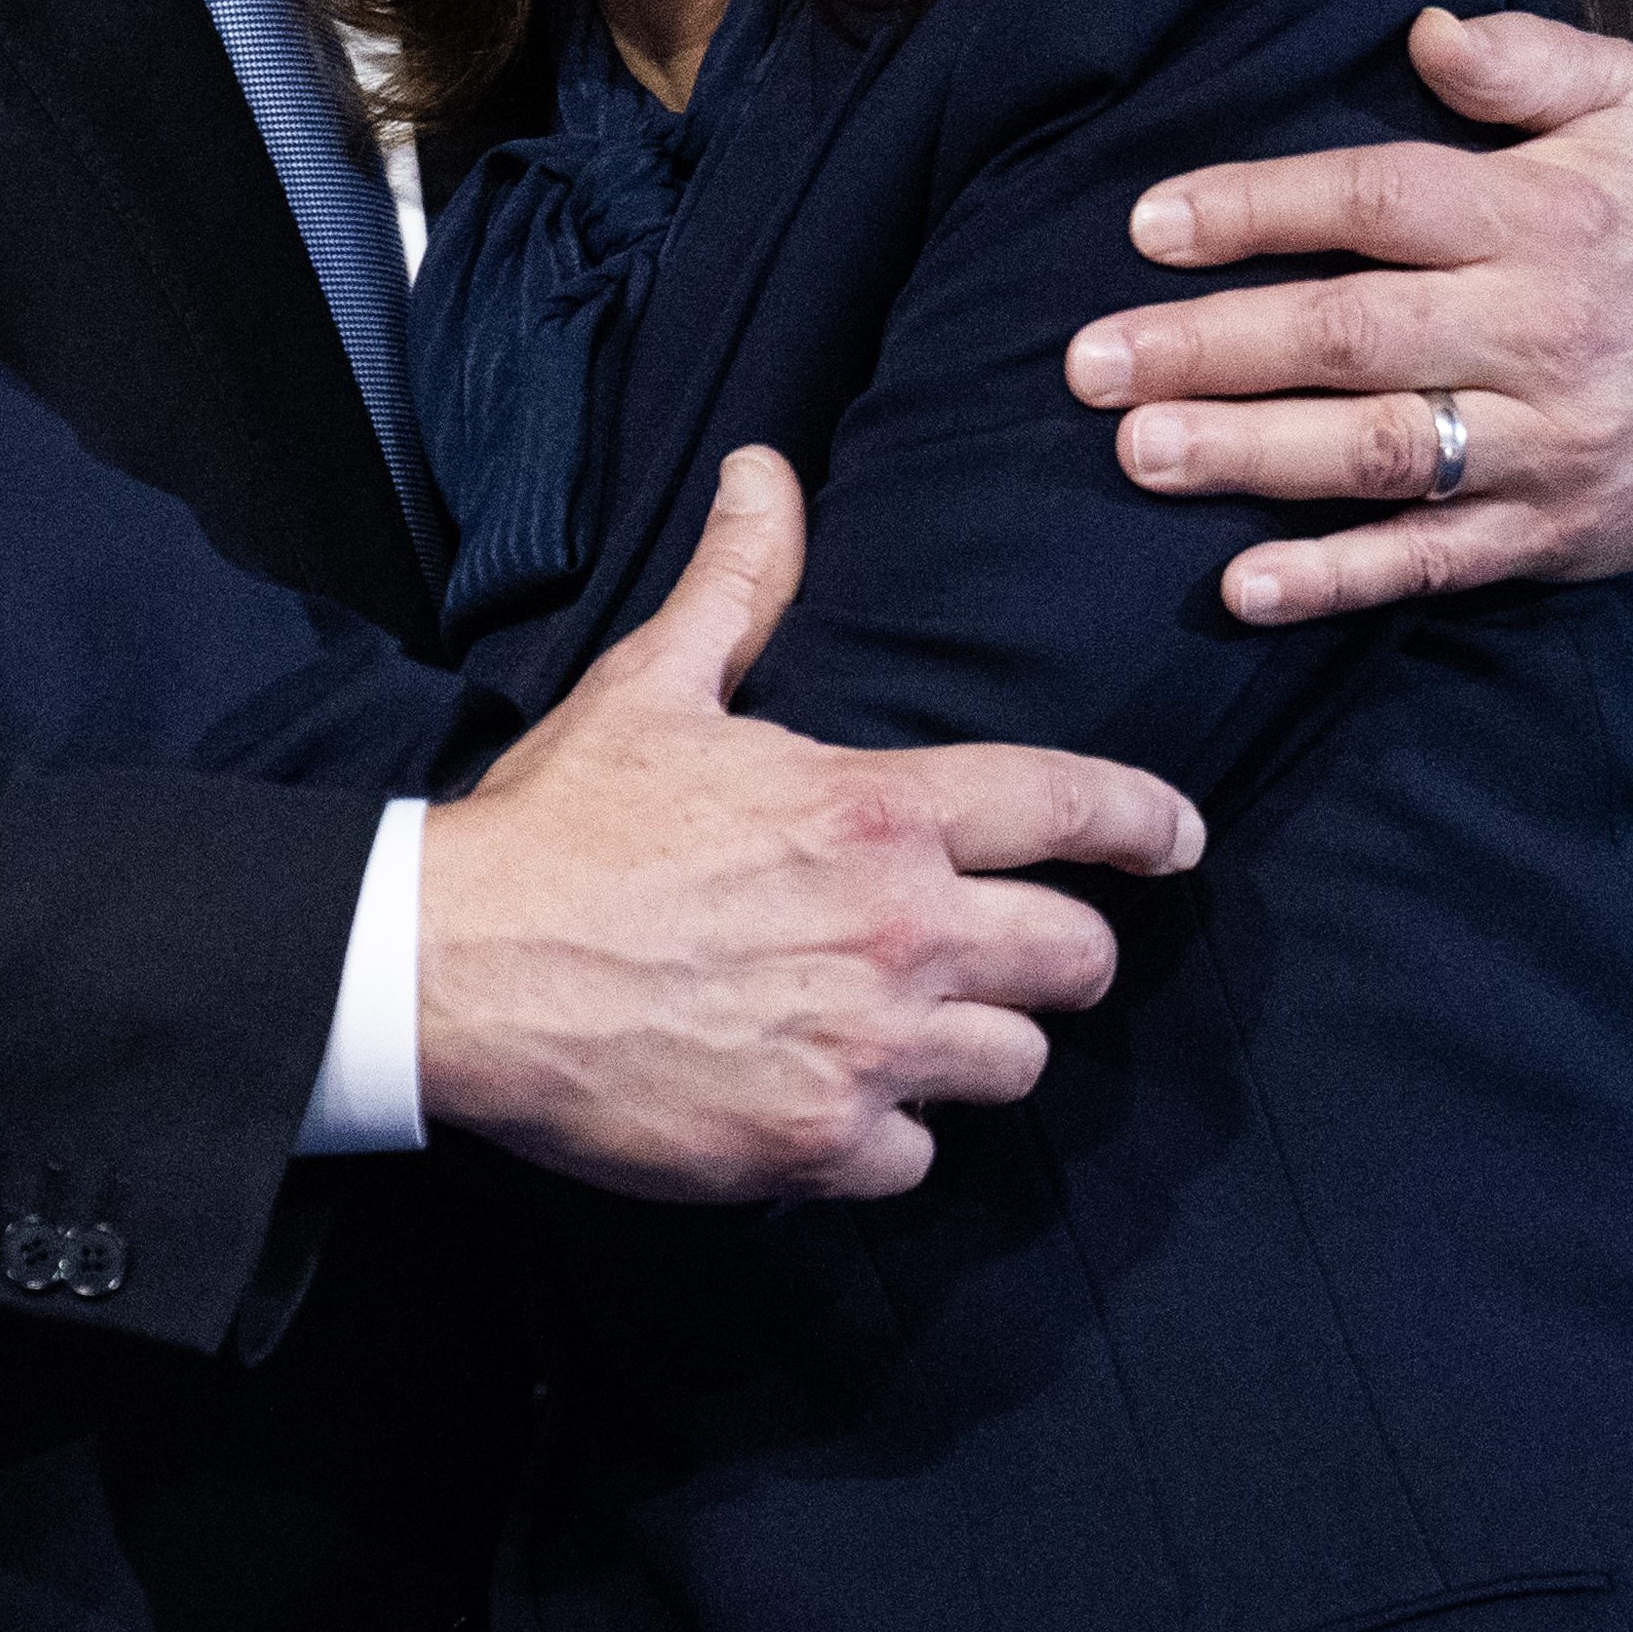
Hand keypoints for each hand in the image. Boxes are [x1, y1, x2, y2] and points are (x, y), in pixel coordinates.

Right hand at [417, 449, 1200, 1202]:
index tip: (1178, 840)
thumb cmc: (558, 823)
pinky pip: (921, 1160)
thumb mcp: (656, 682)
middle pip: (1079, 960)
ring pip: (1018, 1066)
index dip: (1147, 823)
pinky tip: (833, 1097)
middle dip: (1064, 952)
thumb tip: (766, 471)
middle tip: (1025, 951)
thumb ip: (741, 583)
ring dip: (978, 1045)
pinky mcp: (818, 1145)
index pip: (1071, 808)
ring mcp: (866, 1049)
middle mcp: (898, 932)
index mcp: (875, 812)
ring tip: (914, 1026)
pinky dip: (889, 1136)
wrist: (454, 968)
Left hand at [1063, 8, 1632, 626]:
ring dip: (1251, 457)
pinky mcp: (1551, 534)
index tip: (1149, 222)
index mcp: (1546, 215)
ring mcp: (1546, 442)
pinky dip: (1336, 579)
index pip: (1379, 202)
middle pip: (1354, 335)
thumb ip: (1531, 58)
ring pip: (1382, 451)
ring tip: (1138, 452)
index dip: (1258, 209)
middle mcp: (1541, 329)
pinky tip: (1243, 585)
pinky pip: (1431, 562)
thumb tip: (1421, 27)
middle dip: (1212, 348)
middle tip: (1088, 361)